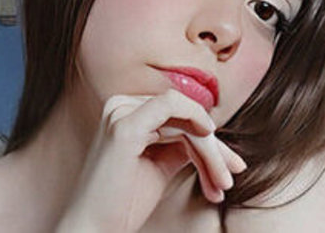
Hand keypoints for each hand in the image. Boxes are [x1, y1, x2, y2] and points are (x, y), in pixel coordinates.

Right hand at [55, 89, 246, 232]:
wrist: (93, 230)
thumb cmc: (126, 200)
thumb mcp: (162, 162)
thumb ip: (182, 141)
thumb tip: (212, 134)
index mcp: (127, 111)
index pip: (177, 115)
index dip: (207, 139)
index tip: (230, 165)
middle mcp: (121, 105)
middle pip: (183, 115)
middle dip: (212, 147)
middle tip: (230, 175)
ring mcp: (120, 112)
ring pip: (184, 116)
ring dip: (209, 150)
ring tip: (221, 183)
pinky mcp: (125, 125)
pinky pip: (171, 106)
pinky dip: (196, 118)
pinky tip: (210, 138)